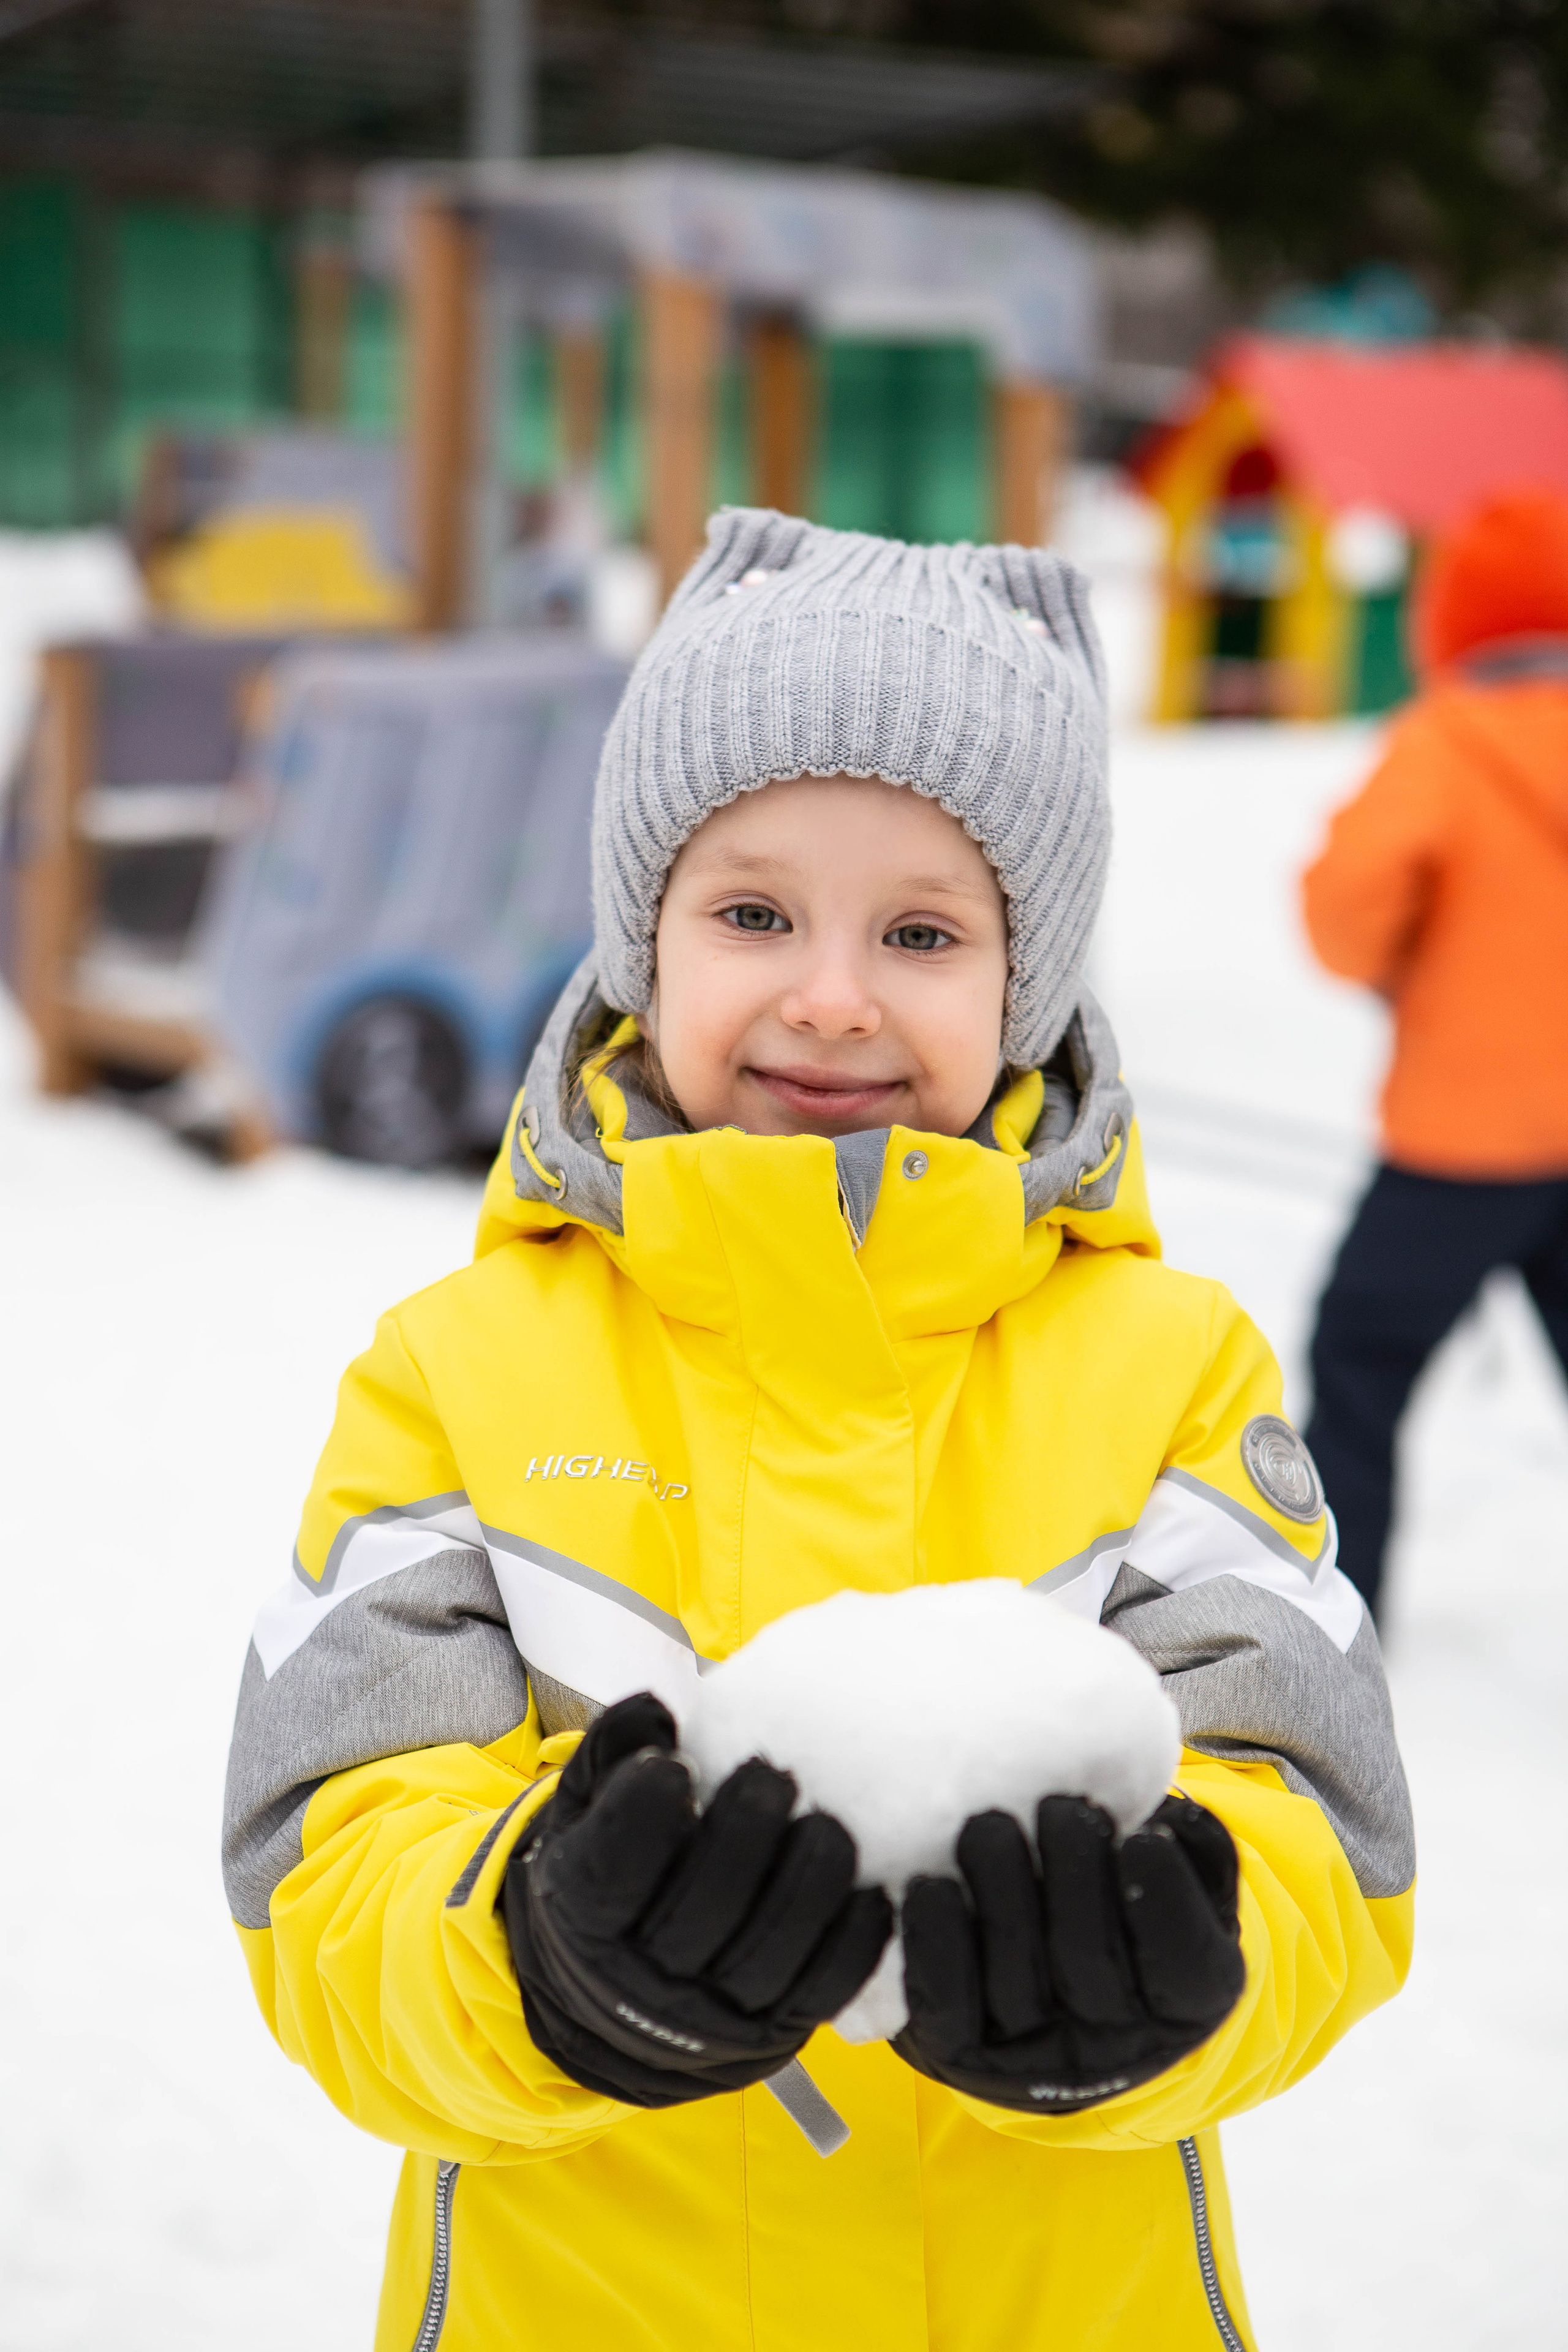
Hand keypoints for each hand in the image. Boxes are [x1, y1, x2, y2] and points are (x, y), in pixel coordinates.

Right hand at [502, 1692, 892, 2106]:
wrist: (617, 1992)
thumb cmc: (611, 1864)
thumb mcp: (588, 1805)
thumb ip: (614, 1750)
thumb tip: (657, 1709)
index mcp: (585, 1912)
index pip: (610, 1872)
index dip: (640, 1818)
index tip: (673, 1764)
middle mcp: (642, 1976)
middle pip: (698, 1913)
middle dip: (741, 1840)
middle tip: (773, 1776)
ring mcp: (711, 2012)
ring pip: (765, 1958)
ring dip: (806, 1888)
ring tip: (830, 1827)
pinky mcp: (772, 2029)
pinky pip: (820, 1993)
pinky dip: (852, 1946)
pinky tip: (870, 1894)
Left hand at [893, 1793, 1244, 2113]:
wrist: (1046, 1992)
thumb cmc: (1122, 1907)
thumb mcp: (1184, 1884)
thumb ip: (1194, 1851)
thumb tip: (1177, 1817)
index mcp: (1184, 2003)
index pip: (1185, 1964)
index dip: (1164, 1903)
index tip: (1140, 1839)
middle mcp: (1114, 2043)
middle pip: (1090, 1963)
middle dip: (1074, 1877)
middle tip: (1057, 1807)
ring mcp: (1033, 2054)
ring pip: (1016, 1983)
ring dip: (1001, 1898)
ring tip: (988, 1827)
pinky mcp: (962, 2052)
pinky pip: (947, 2008)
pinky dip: (937, 1946)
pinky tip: (929, 1888)